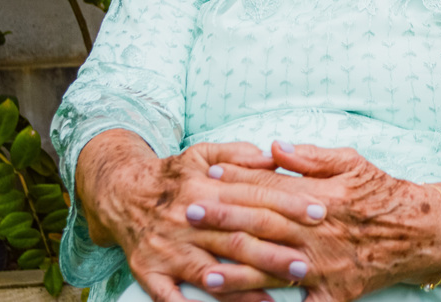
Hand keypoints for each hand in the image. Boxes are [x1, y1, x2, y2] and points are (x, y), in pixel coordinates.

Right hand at [78, 135, 325, 301]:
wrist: (121, 193)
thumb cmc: (173, 176)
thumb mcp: (203, 153)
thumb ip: (239, 154)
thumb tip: (275, 156)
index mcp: (206, 186)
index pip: (254, 197)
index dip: (288, 205)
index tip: (318, 214)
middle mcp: (188, 218)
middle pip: (237, 239)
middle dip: (274, 253)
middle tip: (306, 265)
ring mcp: (168, 249)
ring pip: (212, 271)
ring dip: (245, 288)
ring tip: (277, 297)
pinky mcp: (150, 272)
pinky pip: (172, 298)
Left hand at [183, 142, 440, 301]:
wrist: (420, 232)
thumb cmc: (383, 192)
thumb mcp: (352, 162)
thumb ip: (311, 157)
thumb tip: (274, 147)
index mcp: (323, 196)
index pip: (271, 186)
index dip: (238, 179)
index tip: (208, 173)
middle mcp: (320, 232)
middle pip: (265, 225)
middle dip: (225, 219)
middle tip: (190, 212)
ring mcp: (326, 266)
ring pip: (275, 270)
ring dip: (238, 273)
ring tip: (204, 272)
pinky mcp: (333, 293)